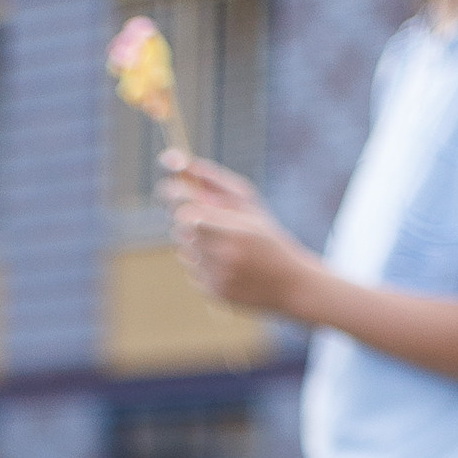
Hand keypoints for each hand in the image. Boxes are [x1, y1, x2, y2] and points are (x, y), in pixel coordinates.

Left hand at [161, 158, 312, 316]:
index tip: (169, 188)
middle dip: (186, 218)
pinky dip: (201, 262)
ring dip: (194, 242)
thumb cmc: (266, 236)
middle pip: (181, 230)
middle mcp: (224, 256)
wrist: (288, 283)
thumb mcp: (249, 204)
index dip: (176, 198)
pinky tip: (224, 264)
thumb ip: (217, 183)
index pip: (188, 213)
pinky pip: (191, 270)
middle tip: (202, 213)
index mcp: (236, 230)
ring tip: (222, 243)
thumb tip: (185, 165)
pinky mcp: (213, 293)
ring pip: (184, 250)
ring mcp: (217, 277)